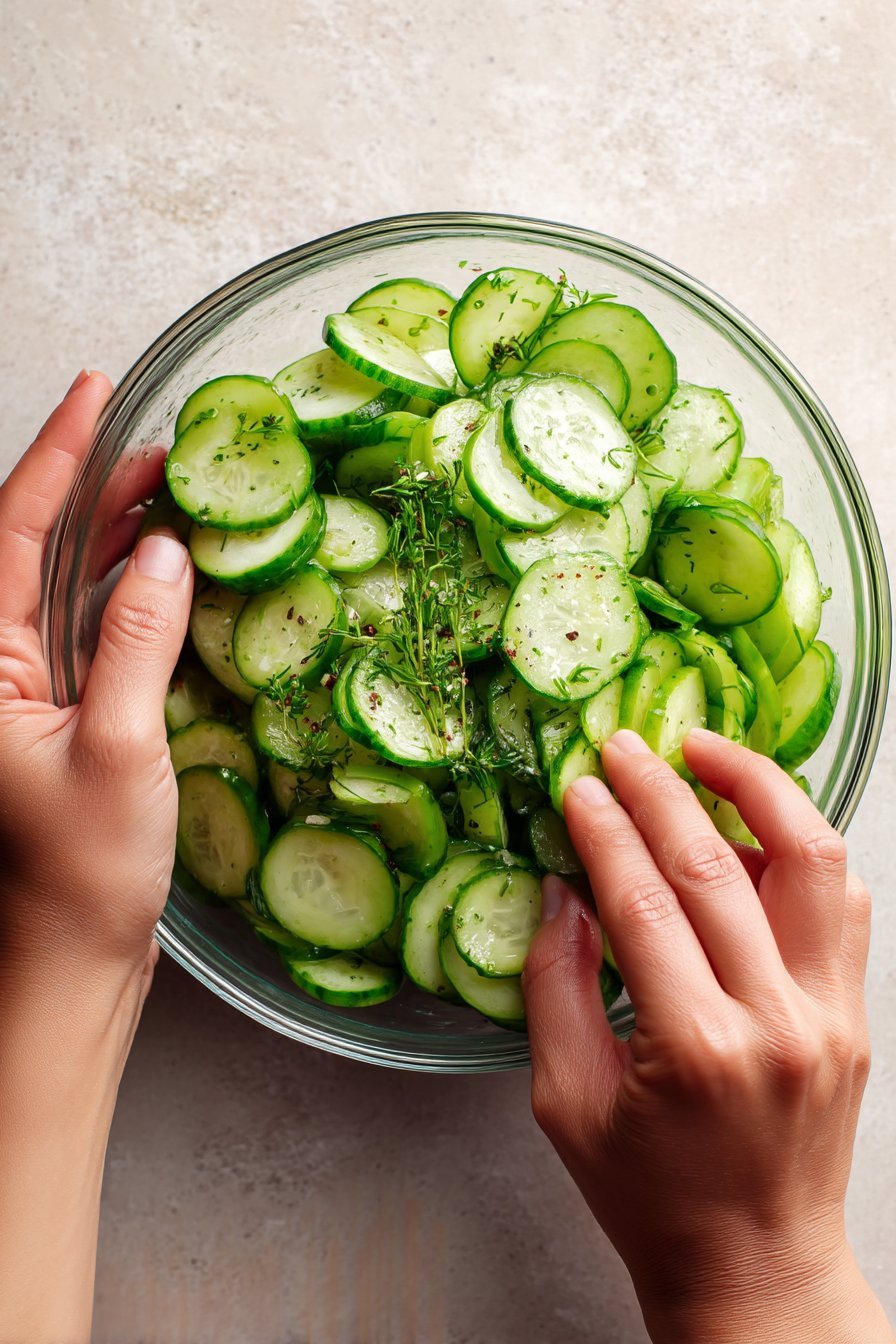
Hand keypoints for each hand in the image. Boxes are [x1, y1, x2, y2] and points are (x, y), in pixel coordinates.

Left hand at [0, 370, 191, 980]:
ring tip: (168, 489)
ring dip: (113, 537)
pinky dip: (128, 596)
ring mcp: (24, 696)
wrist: (68, 966)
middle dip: (93, 488)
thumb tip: (167, 554)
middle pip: (35, 550)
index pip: (10, 535)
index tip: (94, 394)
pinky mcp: (60, 721)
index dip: (56, 457)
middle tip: (156, 440)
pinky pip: (91, 634)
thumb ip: (140, 643)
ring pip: (63, 588)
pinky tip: (164, 572)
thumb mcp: (118, 749)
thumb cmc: (79, 879)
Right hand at [524, 728, 892, 1343]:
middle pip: (717, 867)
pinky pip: (843, 903)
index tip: (580, 788)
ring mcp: (829, 1015)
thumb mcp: (565, 1101)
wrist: (755, 1269)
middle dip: (662, 791)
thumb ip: (556, 986)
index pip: (643, 902)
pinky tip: (757, 826)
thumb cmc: (652, 1198)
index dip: (605, 832)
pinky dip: (803, 847)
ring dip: (761, 789)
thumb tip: (562, 889)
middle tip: (625, 749)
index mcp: (695, 1050)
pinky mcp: (854, 1015)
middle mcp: (776, 1023)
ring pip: (813, 862)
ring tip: (709, 751)